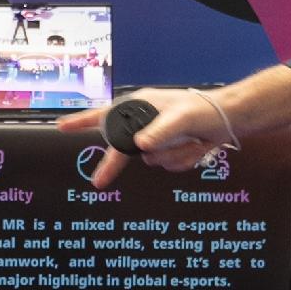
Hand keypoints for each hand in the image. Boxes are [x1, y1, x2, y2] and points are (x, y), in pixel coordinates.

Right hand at [65, 85, 234, 189]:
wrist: (229, 120)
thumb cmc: (203, 110)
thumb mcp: (181, 117)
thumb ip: (159, 132)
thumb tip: (140, 146)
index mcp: (140, 106)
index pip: (104, 116)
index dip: (81, 123)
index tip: (61, 127)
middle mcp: (144, 123)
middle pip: (122, 148)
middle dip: (118, 164)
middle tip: (98, 182)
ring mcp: (156, 139)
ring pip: (150, 161)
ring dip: (172, 156)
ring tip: (192, 141)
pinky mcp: (169, 151)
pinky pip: (167, 166)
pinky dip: (183, 160)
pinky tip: (197, 147)